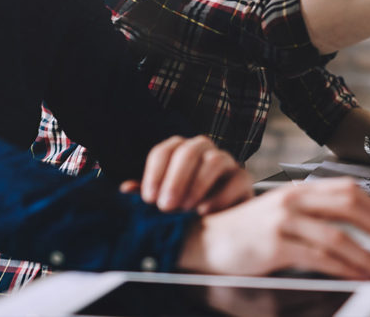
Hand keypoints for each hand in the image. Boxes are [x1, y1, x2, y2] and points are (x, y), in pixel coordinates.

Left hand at [119, 135, 252, 214]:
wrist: (220, 219)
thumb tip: (125, 189)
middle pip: (188, 151)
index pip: (164, 151)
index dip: (154, 173)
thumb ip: (148, 194)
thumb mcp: (164, 200)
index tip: (149, 198)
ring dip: (197, 184)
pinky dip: (220, 196)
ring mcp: (225, 161)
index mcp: (178, 151)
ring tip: (186, 208)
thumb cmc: (186, 205)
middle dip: (174, 179)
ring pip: (213, 160)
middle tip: (166, 206)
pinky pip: (236, 179)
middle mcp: (202, 150)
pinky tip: (206, 212)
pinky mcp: (243, 178)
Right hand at [177, 178, 369, 279]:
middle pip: (351, 206)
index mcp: (296, 191)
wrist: (204, 240)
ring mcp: (284, 221)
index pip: (348, 190)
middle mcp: (292, 200)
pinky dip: (346, 269)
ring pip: (341, 237)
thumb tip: (353, 237)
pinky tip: (358, 277)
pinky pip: (321, 258)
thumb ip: (310, 218)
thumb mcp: (279, 214)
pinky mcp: (276, 244)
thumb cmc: (243, 232)